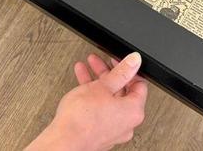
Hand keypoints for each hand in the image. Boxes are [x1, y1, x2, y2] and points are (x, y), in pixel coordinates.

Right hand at [26, 52, 147, 150]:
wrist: (63, 142)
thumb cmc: (82, 119)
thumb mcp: (103, 86)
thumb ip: (121, 72)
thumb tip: (135, 61)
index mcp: (134, 111)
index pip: (138, 84)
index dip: (127, 69)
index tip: (116, 61)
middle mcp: (127, 123)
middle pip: (122, 91)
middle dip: (107, 73)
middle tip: (97, 62)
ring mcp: (113, 131)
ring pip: (108, 100)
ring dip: (97, 82)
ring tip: (85, 68)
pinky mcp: (100, 134)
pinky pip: (100, 110)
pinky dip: (92, 97)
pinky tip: (81, 85)